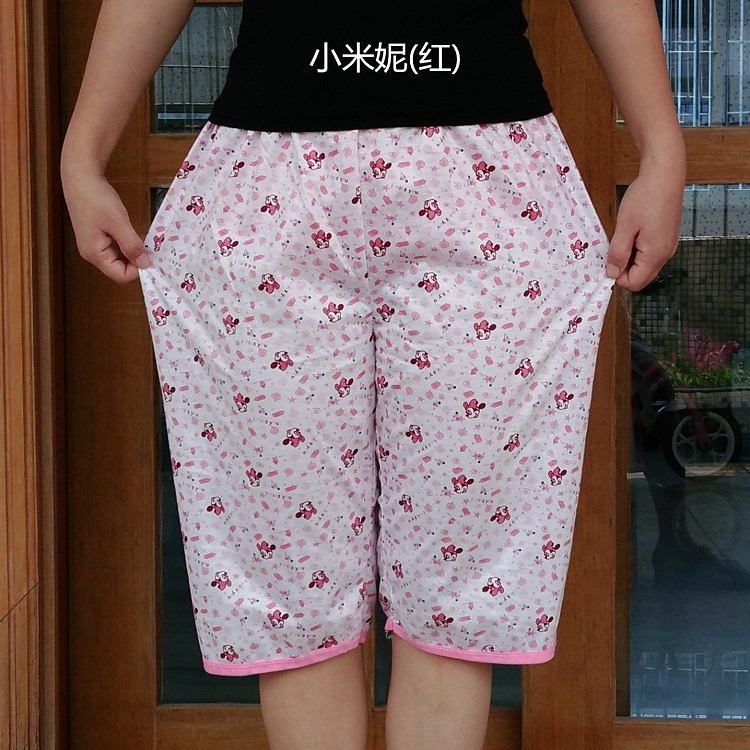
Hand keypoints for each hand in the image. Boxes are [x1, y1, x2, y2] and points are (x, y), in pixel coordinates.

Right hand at [62, 169, 150, 284]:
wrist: (80, 176)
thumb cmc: (96, 198)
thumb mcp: (118, 222)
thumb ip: (132, 245)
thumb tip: (144, 264)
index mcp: (95, 254)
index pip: (120, 276)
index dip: (137, 270)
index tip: (150, 255)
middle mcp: (92, 253)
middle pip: (120, 268)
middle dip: (136, 259)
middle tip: (147, 244)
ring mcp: (93, 244)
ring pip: (119, 257)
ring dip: (132, 249)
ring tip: (139, 235)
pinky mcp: (97, 235)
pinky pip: (116, 246)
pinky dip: (126, 241)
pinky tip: (131, 230)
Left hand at [605, 157, 684, 292]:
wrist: (665, 174)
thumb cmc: (646, 196)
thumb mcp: (625, 226)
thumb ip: (618, 253)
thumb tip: (613, 274)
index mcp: (656, 254)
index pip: (634, 283)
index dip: (617, 277)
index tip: (607, 260)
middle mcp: (666, 254)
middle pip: (641, 277)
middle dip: (624, 269)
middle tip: (613, 248)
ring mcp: (668, 246)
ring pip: (645, 266)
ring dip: (630, 258)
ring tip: (623, 237)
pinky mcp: (667, 237)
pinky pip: (650, 254)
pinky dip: (638, 250)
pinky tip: (632, 233)